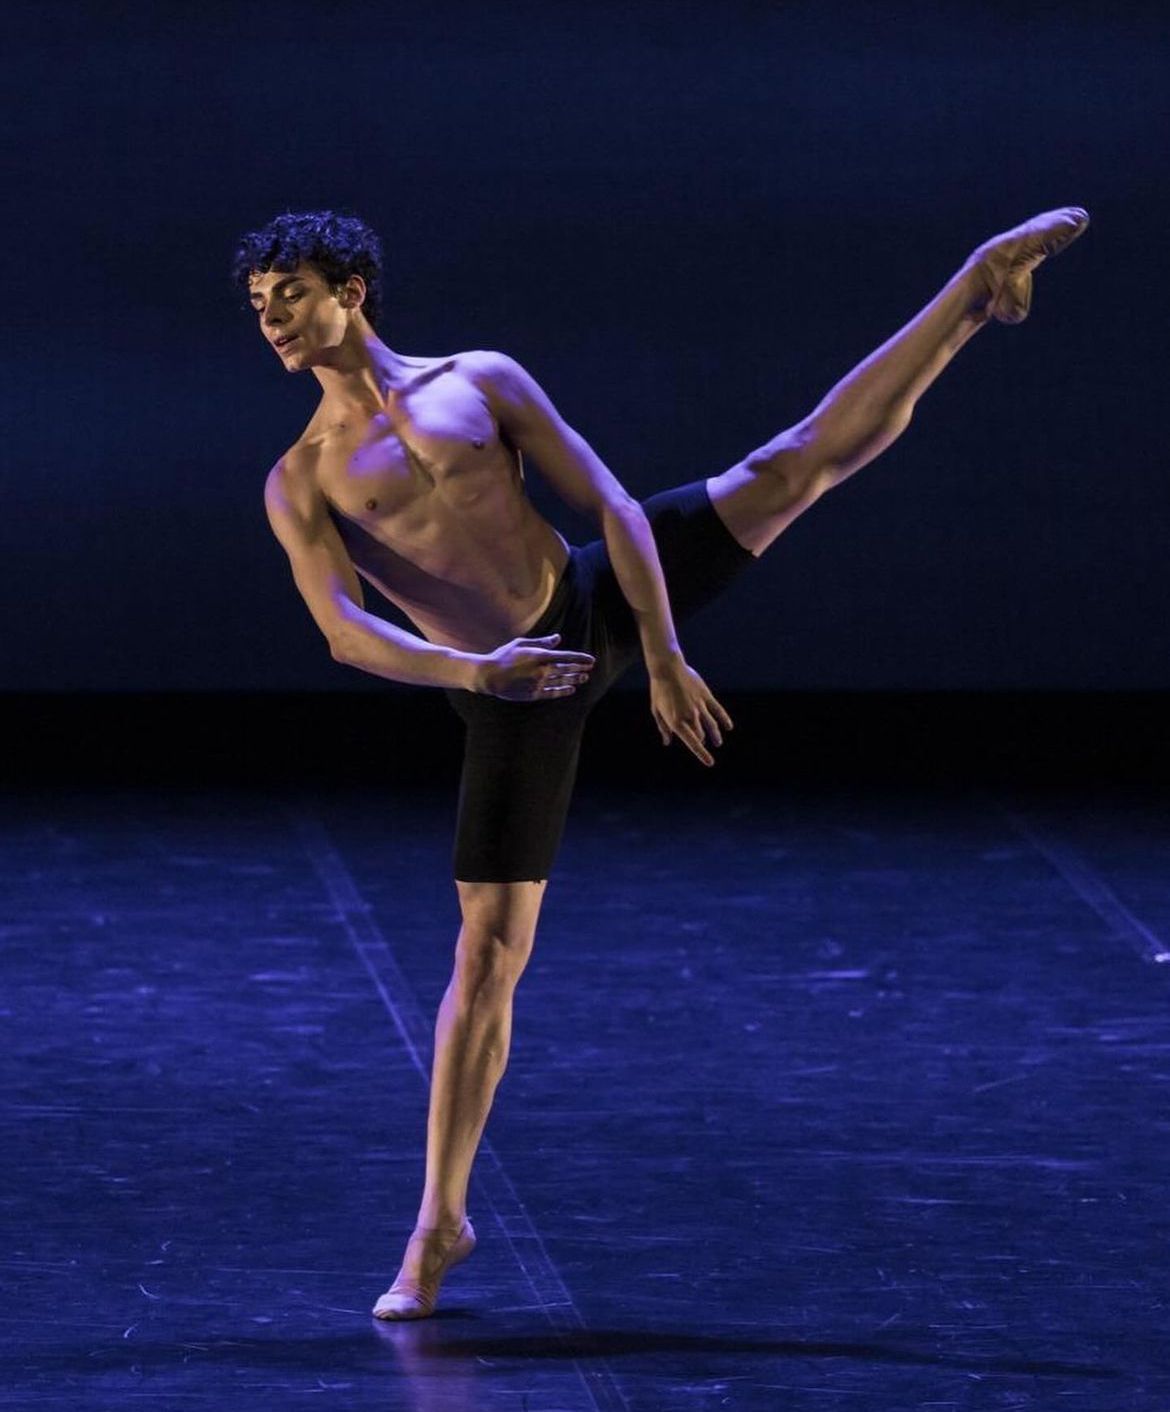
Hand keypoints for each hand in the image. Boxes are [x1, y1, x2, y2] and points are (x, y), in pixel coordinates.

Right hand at [476, 633, 594, 700]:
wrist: (489, 675)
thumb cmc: (504, 656)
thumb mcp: (522, 644)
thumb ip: (542, 642)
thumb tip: (558, 639)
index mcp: (540, 656)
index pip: (566, 657)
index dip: (580, 658)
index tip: (591, 660)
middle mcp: (542, 670)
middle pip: (566, 670)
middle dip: (580, 668)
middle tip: (589, 668)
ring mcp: (538, 684)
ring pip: (561, 682)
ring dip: (574, 679)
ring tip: (584, 678)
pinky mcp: (533, 694)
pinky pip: (552, 693)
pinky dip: (563, 691)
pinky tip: (571, 689)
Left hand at [648, 656, 732, 765]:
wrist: (667, 669)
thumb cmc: (659, 690)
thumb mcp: (656, 710)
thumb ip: (663, 727)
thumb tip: (667, 742)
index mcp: (676, 722)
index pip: (692, 743)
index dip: (702, 755)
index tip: (710, 763)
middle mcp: (690, 716)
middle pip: (700, 735)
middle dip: (700, 740)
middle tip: (701, 741)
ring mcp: (699, 706)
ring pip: (711, 726)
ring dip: (715, 735)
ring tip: (718, 742)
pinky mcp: (706, 696)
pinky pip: (718, 710)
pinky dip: (724, 719)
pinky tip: (728, 727)